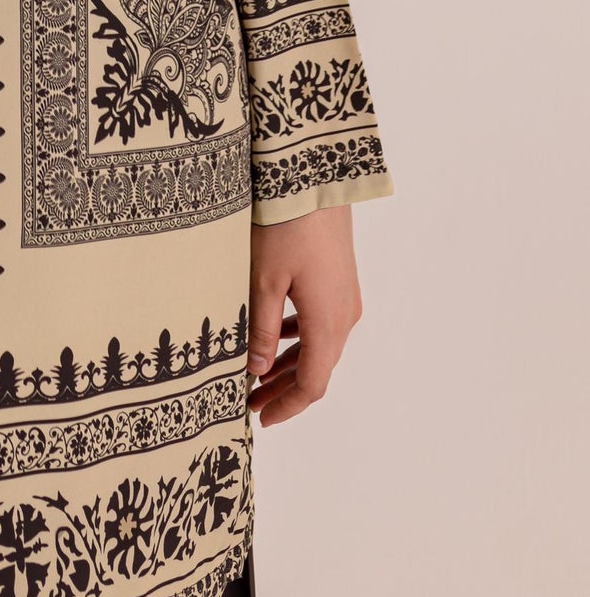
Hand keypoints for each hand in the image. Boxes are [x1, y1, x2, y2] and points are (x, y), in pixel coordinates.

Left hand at [247, 204, 362, 427]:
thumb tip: (256, 370)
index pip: (312, 384)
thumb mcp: (264, 279)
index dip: (287, 407)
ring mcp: (345, 297)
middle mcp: (344, 315)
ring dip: (290, 364)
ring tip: (257, 374)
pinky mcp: (340, 280)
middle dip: (283, 389)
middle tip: (250, 404)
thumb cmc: (286, 225)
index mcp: (328, 323)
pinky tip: (275, 335)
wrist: (316, 177)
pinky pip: (321, 322)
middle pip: (316, 368)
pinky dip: (299, 338)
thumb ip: (261, 329)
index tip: (261, 420)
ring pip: (319, 346)